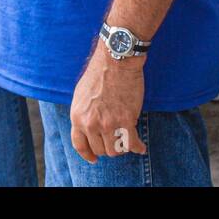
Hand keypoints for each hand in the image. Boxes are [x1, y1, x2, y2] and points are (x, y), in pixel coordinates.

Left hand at [68, 46, 147, 162]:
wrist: (117, 60)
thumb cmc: (100, 72)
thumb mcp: (81, 94)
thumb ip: (84, 113)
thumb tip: (88, 126)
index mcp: (78, 116)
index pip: (80, 145)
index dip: (88, 154)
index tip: (94, 158)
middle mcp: (91, 123)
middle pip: (100, 149)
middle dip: (108, 146)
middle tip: (116, 140)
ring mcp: (108, 123)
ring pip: (115, 150)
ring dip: (122, 147)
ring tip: (127, 140)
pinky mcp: (126, 120)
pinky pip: (131, 143)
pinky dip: (137, 147)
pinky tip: (141, 147)